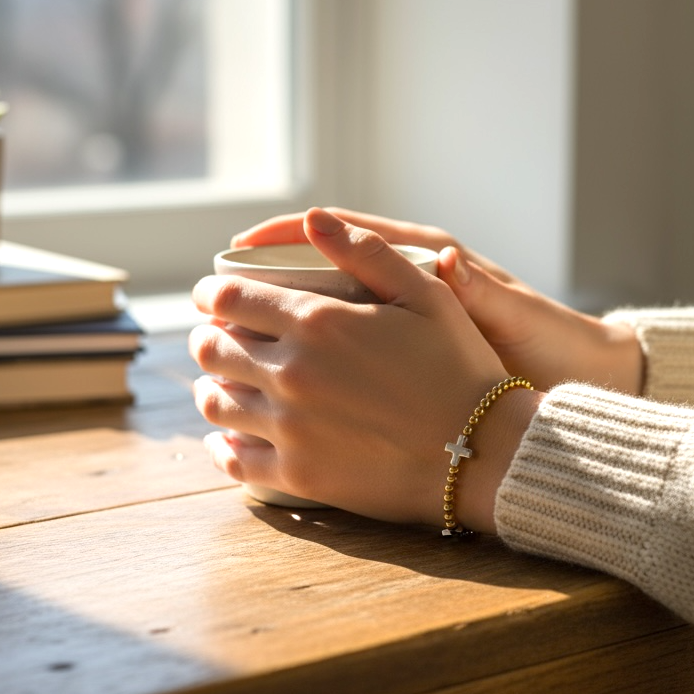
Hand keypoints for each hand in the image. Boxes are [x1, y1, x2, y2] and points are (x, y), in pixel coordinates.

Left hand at [190, 208, 542, 531]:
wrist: (483, 451)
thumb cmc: (459, 367)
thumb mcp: (424, 294)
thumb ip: (365, 252)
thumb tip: (313, 218)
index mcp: (316, 322)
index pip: (229, 299)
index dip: (212, 293)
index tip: (215, 296)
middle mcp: (291, 373)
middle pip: (212, 350)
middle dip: (210, 336)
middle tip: (220, 336)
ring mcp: (289, 429)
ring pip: (216, 403)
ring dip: (213, 385)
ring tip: (226, 382)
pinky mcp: (297, 475)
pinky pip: (234, 460)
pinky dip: (222, 445)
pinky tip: (229, 438)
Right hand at [232, 208, 643, 393]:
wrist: (570, 378)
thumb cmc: (544, 342)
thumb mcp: (513, 315)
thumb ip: (478, 288)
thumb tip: (446, 259)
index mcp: (428, 264)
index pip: (345, 234)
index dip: (290, 236)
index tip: (239, 246)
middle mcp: (404, 288)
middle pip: (318, 276)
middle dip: (263, 282)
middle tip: (213, 297)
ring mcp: (396, 324)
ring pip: (320, 318)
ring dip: (274, 325)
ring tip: (225, 342)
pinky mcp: (395, 359)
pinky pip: (339, 355)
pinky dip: (304, 363)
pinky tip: (270, 386)